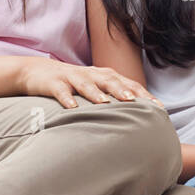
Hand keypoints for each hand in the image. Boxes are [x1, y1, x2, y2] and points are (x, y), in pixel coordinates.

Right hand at [19, 57, 162, 110]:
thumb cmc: (72, 85)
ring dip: (96, 92)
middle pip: (109, 80)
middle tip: (135, 101)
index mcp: (103, 76)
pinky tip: (72, 108)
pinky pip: (60, 91)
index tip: (158, 107)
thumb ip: (112, 101)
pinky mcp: (53, 83)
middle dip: (122, 89)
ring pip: (86, 83)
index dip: (142, 94)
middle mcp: (91, 74)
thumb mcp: (93, 90)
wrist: (36, 72)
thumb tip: (136, 122)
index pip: (127, 83)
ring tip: (106, 103)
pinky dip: (66, 98)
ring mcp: (71, 77)